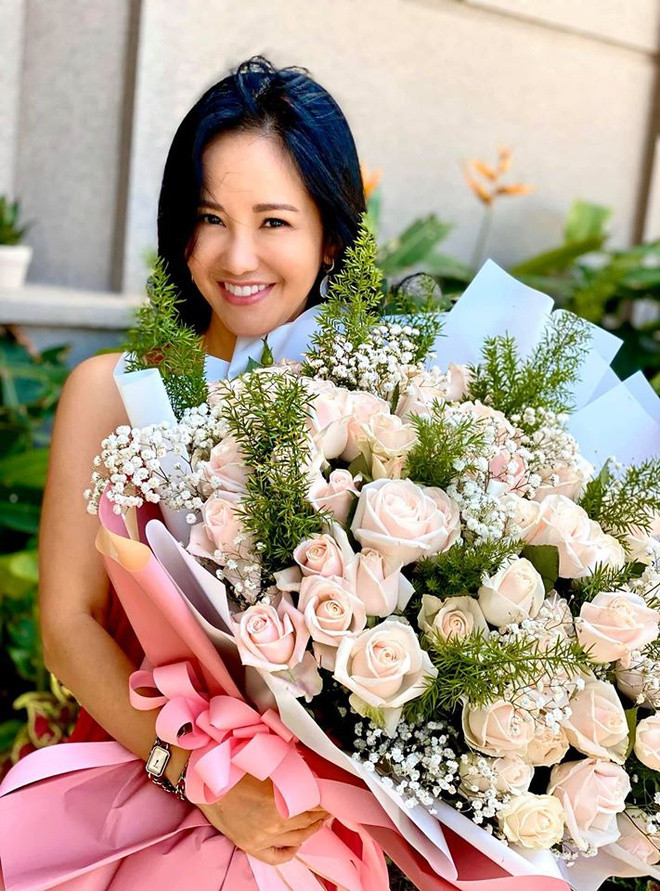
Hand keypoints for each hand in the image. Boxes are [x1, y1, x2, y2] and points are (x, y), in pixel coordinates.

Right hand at [196, 773, 327, 864]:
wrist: (206, 783)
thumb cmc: (234, 768)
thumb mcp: (267, 765)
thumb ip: (291, 771)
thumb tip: (311, 771)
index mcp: (278, 801)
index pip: (313, 804)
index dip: (324, 799)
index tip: (331, 793)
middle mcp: (273, 824)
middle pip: (308, 820)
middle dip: (321, 812)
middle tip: (328, 805)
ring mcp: (262, 838)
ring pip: (298, 838)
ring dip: (312, 828)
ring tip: (319, 820)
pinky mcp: (252, 847)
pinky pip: (278, 856)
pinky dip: (291, 851)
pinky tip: (298, 842)